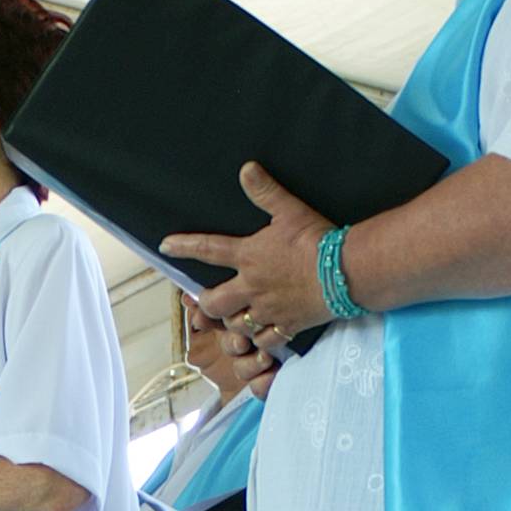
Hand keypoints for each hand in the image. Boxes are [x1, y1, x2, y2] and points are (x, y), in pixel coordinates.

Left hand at [160, 161, 331, 367]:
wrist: (346, 272)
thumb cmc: (317, 240)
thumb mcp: (290, 210)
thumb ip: (266, 192)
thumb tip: (247, 169)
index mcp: (249, 257)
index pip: (207, 250)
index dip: (183, 247)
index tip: (165, 247)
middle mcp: (252, 287)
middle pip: (214, 303)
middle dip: (206, 302)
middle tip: (207, 299)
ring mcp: (267, 310)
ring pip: (236, 325)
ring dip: (233, 322)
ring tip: (237, 316)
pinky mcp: (287, 326)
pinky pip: (264, 341)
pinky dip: (260, 340)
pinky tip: (262, 336)